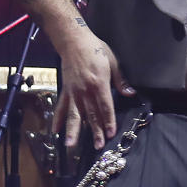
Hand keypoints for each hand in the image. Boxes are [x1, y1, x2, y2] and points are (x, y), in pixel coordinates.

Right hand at [54, 32, 132, 149]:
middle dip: (95, 131)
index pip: (105, 107)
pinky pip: (61, 107)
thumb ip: (121, 80)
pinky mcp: (66, 90)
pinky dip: (58, 119)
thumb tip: (130, 93)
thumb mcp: (113, 62)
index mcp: (99, 84)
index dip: (109, 121)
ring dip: (74, 131)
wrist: (74, 41)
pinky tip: (55, 131)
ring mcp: (74, 92)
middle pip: (91, 115)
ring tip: (72, 145)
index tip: (110, 134)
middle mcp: (85, 91)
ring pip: (75, 115)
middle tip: (98, 146)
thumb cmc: (95, 49)